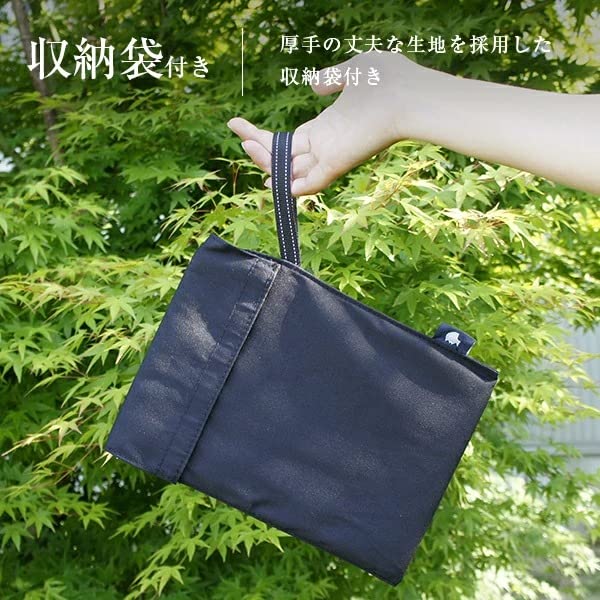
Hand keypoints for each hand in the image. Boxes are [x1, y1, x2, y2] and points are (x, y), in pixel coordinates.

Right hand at [227, 52, 437, 195]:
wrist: (410, 93)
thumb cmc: (388, 79)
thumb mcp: (352, 71)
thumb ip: (331, 78)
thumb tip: (313, 83)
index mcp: (326, 127)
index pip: (288, 139)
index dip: (262, 135)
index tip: (235, 124)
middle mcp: (325, 145)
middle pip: (284, 157)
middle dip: (259, 149)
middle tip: (239, 137)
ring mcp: (331, 155)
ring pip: (293, 170)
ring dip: (269, 163)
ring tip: (246, 145)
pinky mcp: (339, 163)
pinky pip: (314, 182)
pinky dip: (297, 188)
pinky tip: (277, 186)